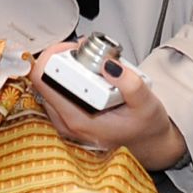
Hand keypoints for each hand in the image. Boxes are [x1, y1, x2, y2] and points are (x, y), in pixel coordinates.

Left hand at [28, 41, 188, 170]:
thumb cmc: (147, 126)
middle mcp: (66, 122)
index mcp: (78, 120)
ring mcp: (65, 121)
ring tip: (90, 63)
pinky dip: (68, 76)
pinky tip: (89, 74)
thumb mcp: (146, 103)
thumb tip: (108, 65)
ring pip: (48, 84)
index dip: (53, 56)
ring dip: (64, 66)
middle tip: (85, 53)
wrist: (150, 143)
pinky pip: (57, 91)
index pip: (42, 81)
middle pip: (42, 80)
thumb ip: (130, 83)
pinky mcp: (69, 117)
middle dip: (61, 59)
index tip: (74, 49)